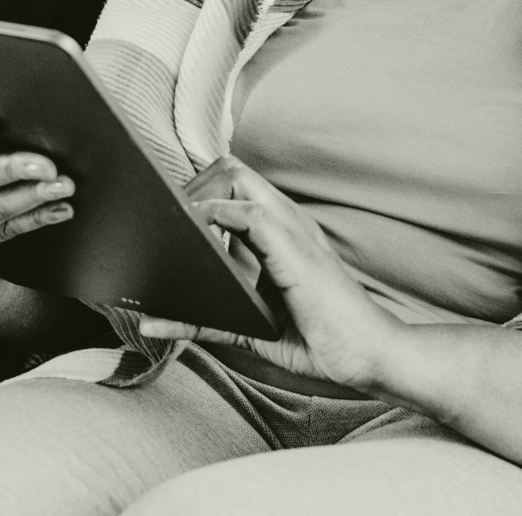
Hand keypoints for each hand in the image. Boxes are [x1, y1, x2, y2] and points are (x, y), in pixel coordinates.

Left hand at [139, 156, 403, 392]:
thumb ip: (204, 321)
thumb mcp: (250, 329)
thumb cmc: (321, 340)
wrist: (370, 355)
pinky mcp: (295, 249)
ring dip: (197, 194)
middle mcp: (287, 220)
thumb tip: (151, 323)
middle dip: (190, 186)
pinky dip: (215, 217)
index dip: (198, 192)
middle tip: (163, 223)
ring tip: (170, 227)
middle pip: (229, 167)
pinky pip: (250, 213)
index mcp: (281, 232)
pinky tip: (194, 238)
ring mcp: (293, 229)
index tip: (167, 221)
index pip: (234, 184)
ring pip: (235, 176)